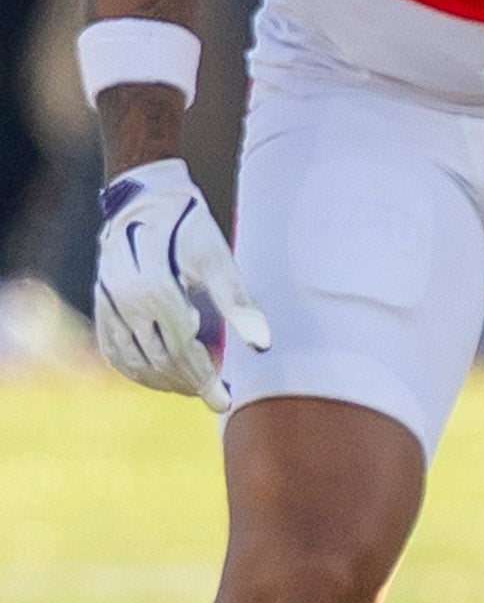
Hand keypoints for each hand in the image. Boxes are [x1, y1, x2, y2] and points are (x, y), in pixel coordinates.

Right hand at [91, 159, 269, 411]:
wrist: (145, 201)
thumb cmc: (190, 229)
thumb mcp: (220, 259)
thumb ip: (239, 302)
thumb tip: (263, 344)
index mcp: (156, 290)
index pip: (181, 352)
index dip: (205, 380)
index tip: (227, 401)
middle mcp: (125, 301)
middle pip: (158, 361)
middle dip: (189, 384)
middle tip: (217, 396)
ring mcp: (108, 305)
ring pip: (133, 362)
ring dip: (163, 382)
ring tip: (194, 388)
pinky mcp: (100, 305)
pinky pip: (113, 350)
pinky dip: (135, 371)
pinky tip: (160, 378)